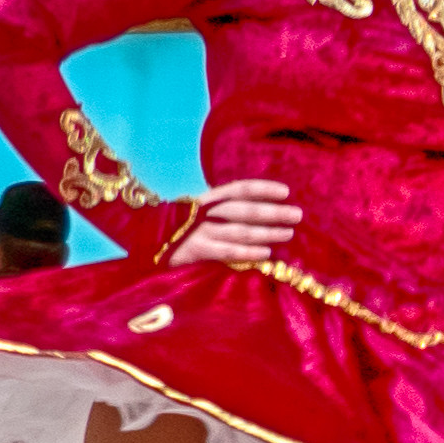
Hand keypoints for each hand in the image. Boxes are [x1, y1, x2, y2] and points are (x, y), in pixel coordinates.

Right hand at [170, 178, 298, 264]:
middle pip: (243, 210)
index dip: (262, 189)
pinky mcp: (195, 251)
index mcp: (208, 200)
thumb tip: (266, 210)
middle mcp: (204, 213)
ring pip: (239, 231)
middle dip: (273, 212)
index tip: (285, 192)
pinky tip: (266, 253)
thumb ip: (228, 210)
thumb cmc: (185, 228)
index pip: (238, 189)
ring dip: (267, 232)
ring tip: (288, 233)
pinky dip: (248, 252)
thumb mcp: (203, 213)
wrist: (147, 242)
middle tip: (297, 214)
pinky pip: (227, 252)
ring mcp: (199, 232)